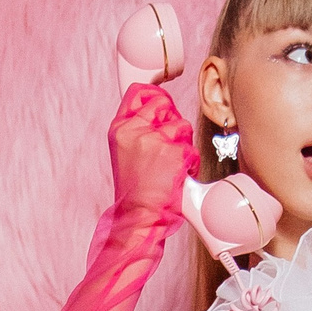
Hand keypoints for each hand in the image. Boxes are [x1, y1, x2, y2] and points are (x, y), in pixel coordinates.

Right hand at [110, 83, 197, 226]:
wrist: (138, 216)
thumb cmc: (135, 190)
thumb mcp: (125, 153)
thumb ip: (136, 130)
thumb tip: (157, 110)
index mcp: (120, 130)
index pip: (137, 94)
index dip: (154, 96)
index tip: (161, 105)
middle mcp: (134, 131)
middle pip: (164, 104)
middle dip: (171, 122)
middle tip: (166, 144)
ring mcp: (154, 140)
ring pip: (182, 125)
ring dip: (183, 143)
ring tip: (170, 164)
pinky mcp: (173, 152)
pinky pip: (192, 147)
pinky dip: (190, 162)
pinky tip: (178, 174)